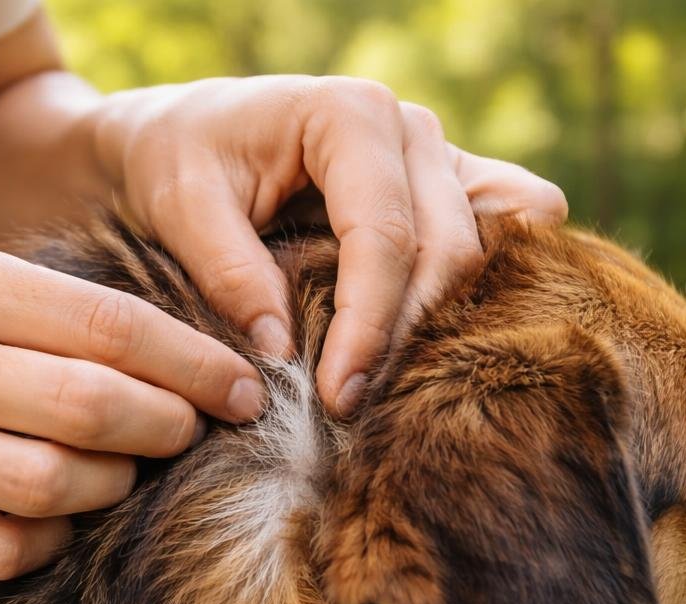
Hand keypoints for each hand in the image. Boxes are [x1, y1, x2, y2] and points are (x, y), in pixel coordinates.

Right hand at [0, 248, 265, 577]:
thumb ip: (66, 315)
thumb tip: (201, 366)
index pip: (107, 327)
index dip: (193, 364)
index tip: (245, 388)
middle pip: (86, 409)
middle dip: (164, 427)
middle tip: (188, 432)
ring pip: (48, 485)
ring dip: (111, 486)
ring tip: (121, 472)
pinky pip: (0, 549)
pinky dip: (50, 539)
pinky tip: (57, 516)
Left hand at [92, 75, 567, 414]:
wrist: (181, 135)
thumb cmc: (176, 161)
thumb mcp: (180, 208)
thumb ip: (230, 273)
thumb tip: (283, 350)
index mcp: (350, 115)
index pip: (383, 235)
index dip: (368, 324)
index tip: (337, 395)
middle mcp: (410, 130)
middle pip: (448, 247)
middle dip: (407, 335)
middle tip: (354, 406)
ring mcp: (438, 158)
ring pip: (491, 244)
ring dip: (453, 319)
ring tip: (393, 382)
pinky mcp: (446, 192)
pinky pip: (508, 227)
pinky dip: (488, 285)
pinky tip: (435, 342)